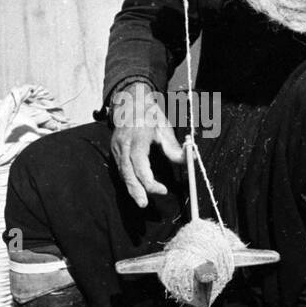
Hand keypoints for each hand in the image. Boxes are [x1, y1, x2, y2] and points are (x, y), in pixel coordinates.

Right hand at [109, 82, 184, 208]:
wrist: (130, 102)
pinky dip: (129, 180)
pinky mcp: (115, 152)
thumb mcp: (165, 127)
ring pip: (123, 173)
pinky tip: (136, 190)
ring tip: (141, 201)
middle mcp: (124, 143)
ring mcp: (117, 148)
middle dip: (135, 190)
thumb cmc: (150, 115)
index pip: (139, 163)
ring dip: (132, 188)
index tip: (163, 190)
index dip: (149, 180)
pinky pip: (122, 169)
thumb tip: (191, 160)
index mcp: (137, 136)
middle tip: (144, 204)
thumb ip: (174, 147)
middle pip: (127, 171)